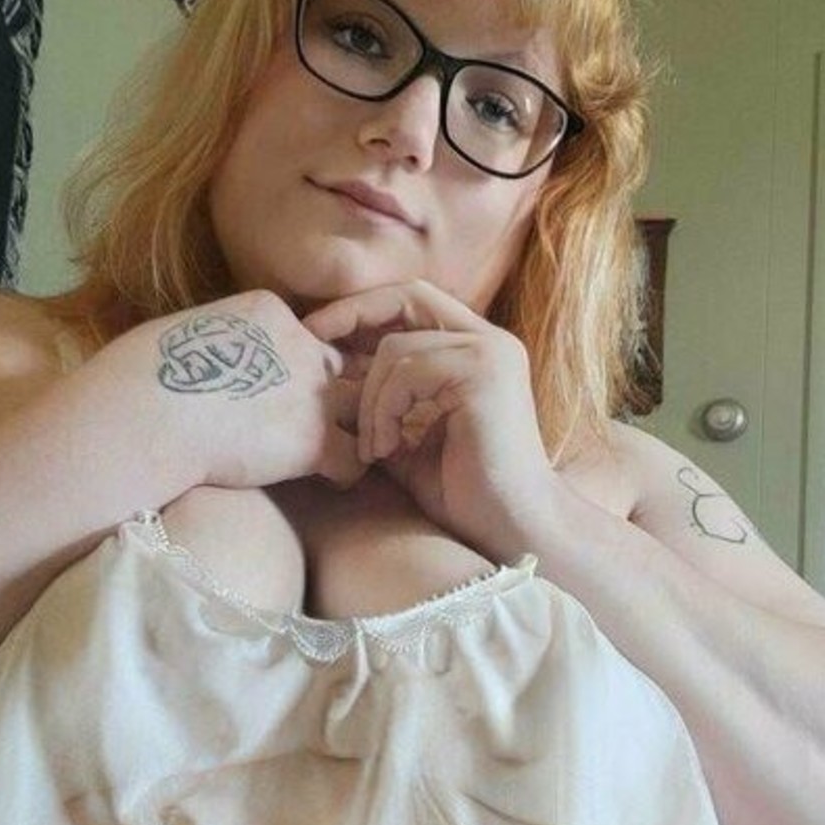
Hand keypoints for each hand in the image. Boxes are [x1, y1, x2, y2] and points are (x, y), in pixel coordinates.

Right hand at [89, 290, 367, 493]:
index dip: (295, 368)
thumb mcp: (183, 333)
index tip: (275, 396)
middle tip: (316, 425)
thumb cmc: (138, 378)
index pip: (303, 335)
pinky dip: (346, 473)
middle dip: (330, 394)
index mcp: (268, 311)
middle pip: (338, 367)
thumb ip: (216, 341)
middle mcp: (300, 343)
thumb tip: (208, 359)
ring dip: (349, 429)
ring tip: (335, 452)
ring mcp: (312, 392)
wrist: (144, 416)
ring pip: (360, 407)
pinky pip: (354, 459)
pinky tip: (328, 481)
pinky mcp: (313, 440)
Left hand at [301, 280, 558, 556]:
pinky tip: (388, 449)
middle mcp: (490, 341)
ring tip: (374, 447)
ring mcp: (491, 354)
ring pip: (398, 346)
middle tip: (311, 342)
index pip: (414, 301)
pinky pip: (408, 372)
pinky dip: (385, 411)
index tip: (318, 334)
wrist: (512, 529)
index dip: (363, 309)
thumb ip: (383, 405)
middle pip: (408, 295)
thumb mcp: (410, 441)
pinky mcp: (484, 374)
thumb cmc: (465, 495)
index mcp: (477, 350)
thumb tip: (329, 383)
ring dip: (370, 399)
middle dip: (353, 315)